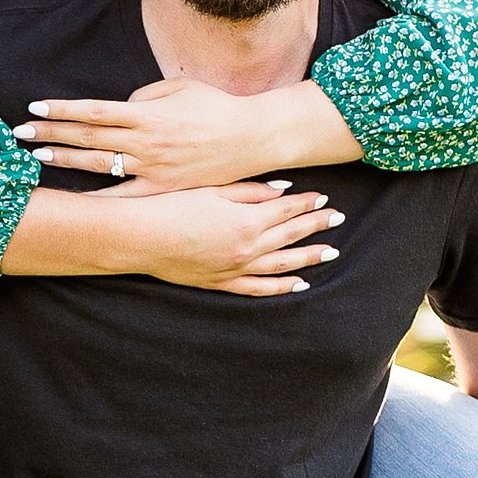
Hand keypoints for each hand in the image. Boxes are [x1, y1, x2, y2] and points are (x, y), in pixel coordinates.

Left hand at [19, 74, 322, 194]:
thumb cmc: (216, 107)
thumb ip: (143, 97)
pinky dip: (102, 200)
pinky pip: (127, 196)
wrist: (252, 137)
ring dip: (66, 161)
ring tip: (37, 157)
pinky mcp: (164, 187)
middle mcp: (145, 141)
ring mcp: (153, 167)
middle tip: (20, 132)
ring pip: (101, 165)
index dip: (63, 110)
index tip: (36, 107)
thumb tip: (118, 109)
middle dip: (51, 135)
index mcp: (147, 113)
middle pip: (88, 138)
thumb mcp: (179, 89)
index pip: (94, 111)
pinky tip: (78, 201)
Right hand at [108, 181, 343, 296]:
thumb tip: (283, 189)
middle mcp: (246, 247)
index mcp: (245, 220)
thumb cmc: (171, 206)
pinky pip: (259, 288)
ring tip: (330, 252)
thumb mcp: (212, 190)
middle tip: (338, 219)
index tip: (323, 197)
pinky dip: (281, 287)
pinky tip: (299, 284)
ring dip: (308, 257)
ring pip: (282, 264)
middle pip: (290, 235)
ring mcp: (235, 268)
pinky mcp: (221, 282)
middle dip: (316, 226)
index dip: (307, 203)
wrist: (140, 237)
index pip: (286, 210)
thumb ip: (249, 191)